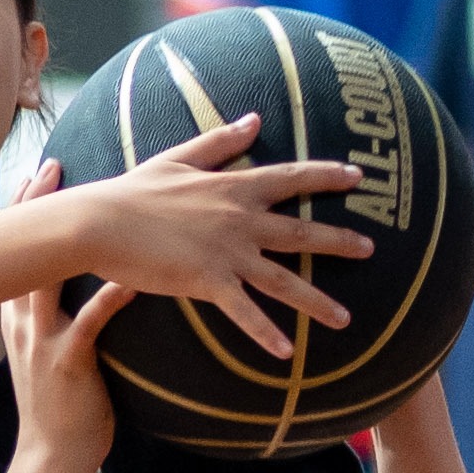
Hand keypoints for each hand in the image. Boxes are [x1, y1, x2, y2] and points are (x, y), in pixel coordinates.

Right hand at [4, 169, 133, 472]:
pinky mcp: (67, 363)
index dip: (25, 214)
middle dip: (36, 208)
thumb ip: (60, 322)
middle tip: (52, 166)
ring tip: (93, 204)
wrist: (51, 460)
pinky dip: (109, 295)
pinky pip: (89, 321)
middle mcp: (24, 323)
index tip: (38, 174)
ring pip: (51, 277)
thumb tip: (82, 291)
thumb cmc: (63, 411)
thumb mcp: (52, 358)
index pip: (16, 255)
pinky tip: (130, 275)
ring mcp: (42, 341)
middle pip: (25, 253)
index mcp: (19, 320)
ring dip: (69, 239)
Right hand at [73, 111, 372, 360]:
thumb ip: (221, 142)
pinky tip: (287, 353)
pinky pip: (244, 312)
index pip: (293, 177)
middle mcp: (240, 219)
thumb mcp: (180, 157)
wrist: (102, 220)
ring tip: (345, 320)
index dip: (328, 175)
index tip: (358, 176)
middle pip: (301, 231)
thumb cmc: (135, 190)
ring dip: (316, 301)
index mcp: (236, 187)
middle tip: (371, 249)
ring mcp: (227, 252)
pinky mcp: (206, 282)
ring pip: (283, 279)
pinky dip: (265, 333)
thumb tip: (253, 119)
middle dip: (339, 239)